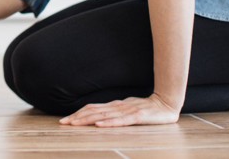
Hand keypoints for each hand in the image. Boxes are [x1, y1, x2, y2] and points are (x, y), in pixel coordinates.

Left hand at [59, 94, 180, 126]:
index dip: (77, 114)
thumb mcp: (125, 109)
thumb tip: (97, 116)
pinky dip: (108, 123)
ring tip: (75, 124)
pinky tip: (99, 125)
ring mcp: (127, 111)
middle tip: (63, 123)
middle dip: (77, 118)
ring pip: (103, 116)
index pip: (91, 109)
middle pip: (93, 112)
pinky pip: (121, 121)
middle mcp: (117, 107)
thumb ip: (113, 112)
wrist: (166, 103)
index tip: (65, 120)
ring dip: (88, 120)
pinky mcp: (137, 117)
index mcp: (113, 105)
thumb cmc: (145, 108)